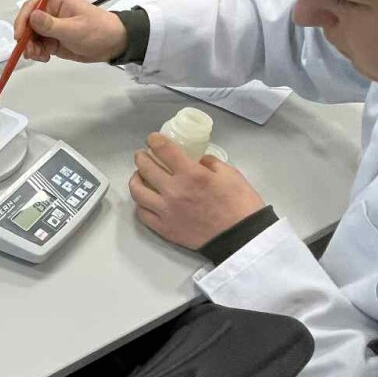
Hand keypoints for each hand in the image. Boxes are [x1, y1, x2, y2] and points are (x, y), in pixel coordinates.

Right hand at [13, 0, 127, 64]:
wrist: (115, 44)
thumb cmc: (99, 31)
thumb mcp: (74, 29)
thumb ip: (51, 25)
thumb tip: (32, 17)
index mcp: (56, 2)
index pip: (32, 7)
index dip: (22, 21)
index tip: (20, 37)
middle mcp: (52, 13)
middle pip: (28, 24)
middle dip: (26, 38)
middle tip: (29, 52)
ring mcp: (53, 28)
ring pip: (32, 37)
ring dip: (31, 47)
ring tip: (40, 56)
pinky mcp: (55, 41)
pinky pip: (39, 46)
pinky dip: (38, 53)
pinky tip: (45, 58)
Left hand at [129, 134, 265, 250]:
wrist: (241, 237)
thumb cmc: (240, 205)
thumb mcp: (230, 174)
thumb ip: (209, 163)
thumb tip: (197, 160)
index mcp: (191, 174)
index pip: (164, 150)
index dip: (155, 141)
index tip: (153, 139)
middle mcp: (173, 191)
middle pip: (145, 168)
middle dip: (141, 157)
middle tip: (143, 155)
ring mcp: (166, 211)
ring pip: (137, 191)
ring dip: (135, 179)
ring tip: (139, 176)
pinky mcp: (164, 229)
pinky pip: (142, 213)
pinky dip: (140, 203)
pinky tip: (145, 199)